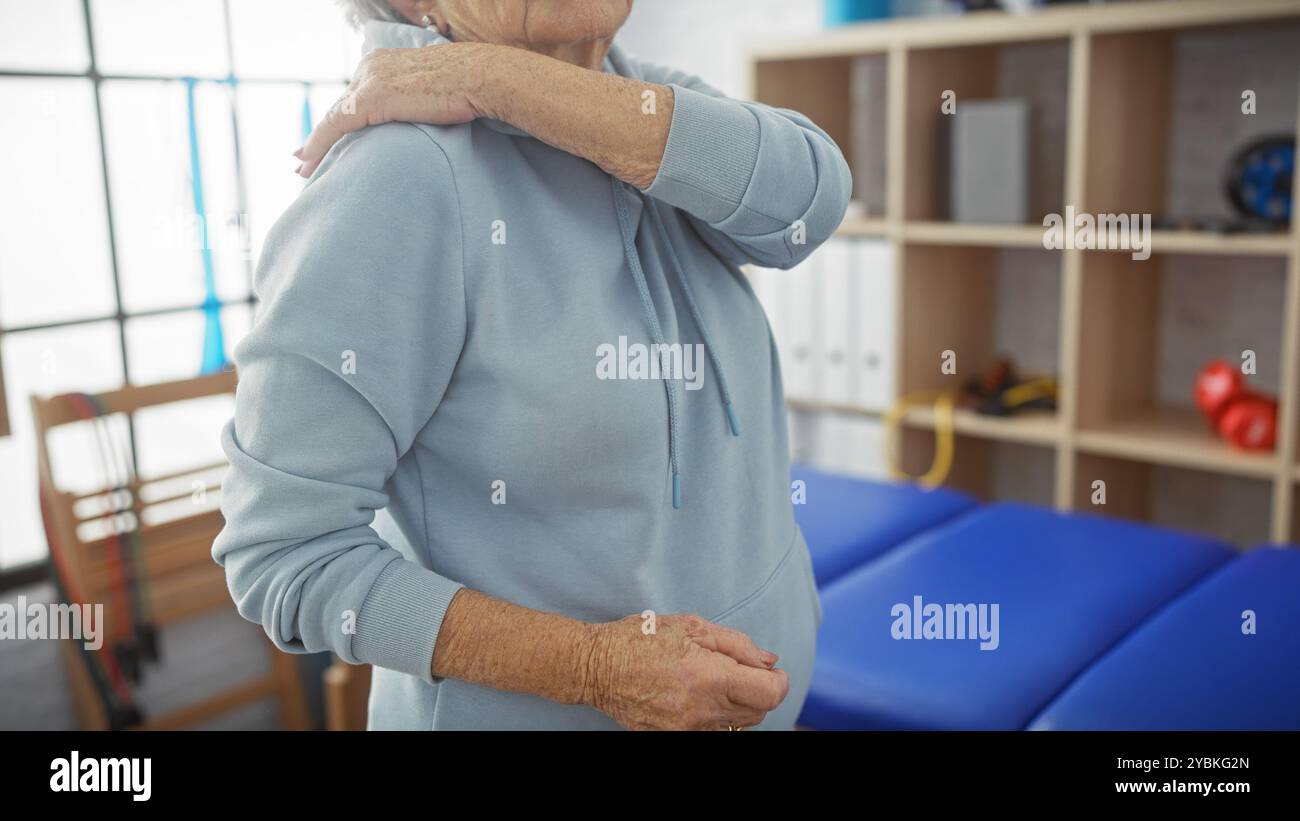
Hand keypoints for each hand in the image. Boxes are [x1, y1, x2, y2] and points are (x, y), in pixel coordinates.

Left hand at [294, 43, 494, 176]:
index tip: (331, 139)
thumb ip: (417, 103)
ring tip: (303, 167)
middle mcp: (371, 67)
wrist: (480, 77)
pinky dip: (318, 144)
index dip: (341, 119)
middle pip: (341, 107)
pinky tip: (306, 162)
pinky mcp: (372, 98)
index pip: (356, 96)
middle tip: (306, 158)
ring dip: (316, 145)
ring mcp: (370, 81)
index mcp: (385, 63)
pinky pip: (335, 125)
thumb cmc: (470, 87)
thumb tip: (419, 124)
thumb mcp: (435, 93)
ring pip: (333, 118)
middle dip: (324, 134)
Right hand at [583, 613, 789, 730]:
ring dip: (739, 705)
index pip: (769, 693)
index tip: (771, 671)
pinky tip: (699, 696)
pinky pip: (711, 732)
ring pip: (737, 727)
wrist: (595, 667)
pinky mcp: (673, 737)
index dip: (778, 681)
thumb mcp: (691, 626)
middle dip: (759, 691)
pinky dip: (716, 716)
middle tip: (740, 669)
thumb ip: (737, 644)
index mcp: (708, 677)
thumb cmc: (640, 639)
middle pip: (758, 713)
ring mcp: (686, 729)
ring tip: (716, 681)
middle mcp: (701, 710)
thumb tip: (769, 661)